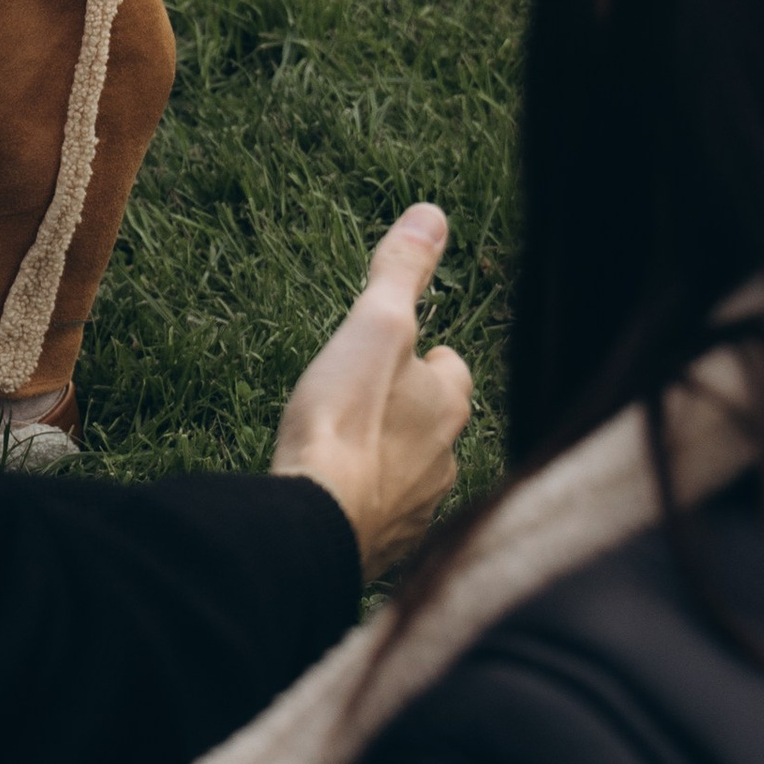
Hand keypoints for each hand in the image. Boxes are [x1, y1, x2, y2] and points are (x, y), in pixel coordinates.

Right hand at [272, 205, 473, 572]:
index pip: (450, 369)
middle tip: (365, 398)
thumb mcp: (372, 327)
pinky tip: (337, 497)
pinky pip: (384, 518)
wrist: (312, 522)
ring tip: (347, 449)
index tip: (394, 353)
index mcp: (448, 404)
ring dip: (388, 460)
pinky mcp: (386, 548)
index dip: (423, 358)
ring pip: (413, 472)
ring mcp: (418, 509)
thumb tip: (432, 215)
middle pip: (434, 424)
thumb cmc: (344, 420)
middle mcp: (447, 460)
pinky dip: (367, 504)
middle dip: (407, 411)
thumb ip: (402, 273)